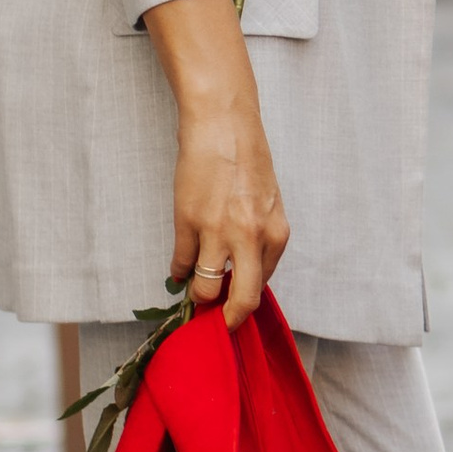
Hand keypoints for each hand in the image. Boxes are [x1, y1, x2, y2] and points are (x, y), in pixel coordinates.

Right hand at [141, 0, 289, 329]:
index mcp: (275, 234)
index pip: (262, 286)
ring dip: (197, 295)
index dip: (245, 302)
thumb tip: (245, 275)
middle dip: (227, 320)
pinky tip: (178, 268)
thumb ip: (261, 240)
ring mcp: (217, 232)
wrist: (223, 126)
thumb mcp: (269, 204)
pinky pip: (180, 264)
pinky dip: (177, 271)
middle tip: (216, 325)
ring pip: (205, 288)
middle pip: (241, 300)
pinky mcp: (187, 223)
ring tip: (193, 291)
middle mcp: (251, 238)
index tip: (235, 309)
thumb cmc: (248, 163)